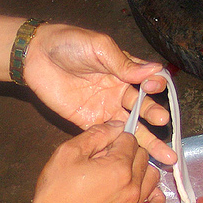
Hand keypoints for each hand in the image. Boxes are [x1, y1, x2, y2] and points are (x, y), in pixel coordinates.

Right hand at [18, 121, 164, 202]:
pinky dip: (155, 198)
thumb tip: (115, 126)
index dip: (117, 138)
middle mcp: (132, 187)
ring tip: (124, 174)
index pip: (130, 140)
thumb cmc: (55, 195)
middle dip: (129, 152)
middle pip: (143, 157)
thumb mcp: (67, 154)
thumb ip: (95, 135)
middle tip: (109, 159)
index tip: (106, 145)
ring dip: (142, 171)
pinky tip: (142, 193)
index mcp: (118, 167)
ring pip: (154, 178)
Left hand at [23, 24, 175, 164]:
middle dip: (154, 117)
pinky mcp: (91, 124)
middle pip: (143, 110)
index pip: (147, 83)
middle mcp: (120, 94)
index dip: (154, 86)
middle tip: (162, 122)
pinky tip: (134, 158)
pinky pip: (109, 138)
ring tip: (165, 156)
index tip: (155, 88)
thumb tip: (154, 72)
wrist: (36, 57)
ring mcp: (106, 111)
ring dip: (148, 141)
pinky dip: (121, 148)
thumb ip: (124, 63)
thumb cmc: (69, 44)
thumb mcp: (99, 48)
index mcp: (125, 73)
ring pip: (131, 129)